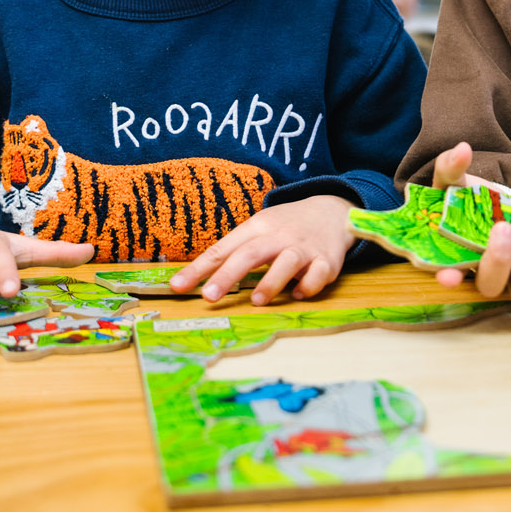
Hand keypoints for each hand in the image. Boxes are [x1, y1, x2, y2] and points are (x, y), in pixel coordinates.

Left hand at [168, 194, 354, 304]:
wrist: (332, 210)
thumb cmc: (286, 226)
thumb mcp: (259, 228)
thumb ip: (233, 252)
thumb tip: (195, 278)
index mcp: (257, 228)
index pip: (223, 248)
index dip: (199, 268)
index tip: (177, 286)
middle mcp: (278, 236)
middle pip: (250, 254)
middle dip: (228, 275)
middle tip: (209, 297)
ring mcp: (304, 248)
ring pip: (287, 262)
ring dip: (272, 281)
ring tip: (258, 301)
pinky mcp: (326, 260)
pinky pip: (317, 275)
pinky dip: (308, 286)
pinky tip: (299, 294)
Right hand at [429, 142, 510, 307]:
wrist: (502, 200)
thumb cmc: (472, 197)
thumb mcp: (456, 179)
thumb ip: (452, 166)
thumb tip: (462, 150)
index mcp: (458, 256)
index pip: (449, 278)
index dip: (449, 280)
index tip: (449, 276)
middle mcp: (488, 274)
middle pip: (489, 288)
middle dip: (497, 261)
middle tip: (503, 228)